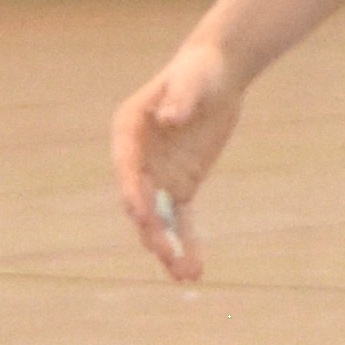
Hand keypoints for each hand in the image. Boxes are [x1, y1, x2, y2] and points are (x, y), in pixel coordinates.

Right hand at [111, 37, 242, 280]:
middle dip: (150, 229)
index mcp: (128, 131)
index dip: (133, 192)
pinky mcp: (181, 185)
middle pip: (139, 200)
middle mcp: (137, 159)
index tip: (142, 216)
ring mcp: (158, 175)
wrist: (218, 73)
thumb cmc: (199, 70)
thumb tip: (170, 118)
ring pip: (158, 219)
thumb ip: (179, 99)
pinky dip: (187, 242)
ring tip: (183, 274)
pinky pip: (181, 220)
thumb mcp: (192, 80)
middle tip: (165, 254)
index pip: (126, 168)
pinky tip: (194, 269)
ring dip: (167, 247)